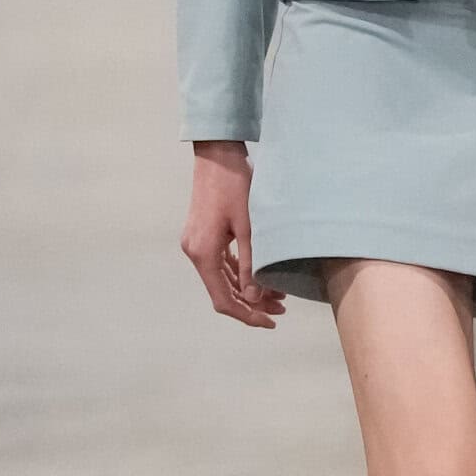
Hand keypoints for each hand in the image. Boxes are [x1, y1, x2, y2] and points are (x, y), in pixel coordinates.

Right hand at [181, 141, 286, 327]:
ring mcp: (196, 243)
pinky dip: (239, 273)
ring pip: (222, 278)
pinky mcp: (202, 234)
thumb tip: (253, 299)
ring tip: (276, 295)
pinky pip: (220, 263)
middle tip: (281, 308)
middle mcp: (194, 252)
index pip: (223, 299)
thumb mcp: (248, 227)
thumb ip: (250, 264)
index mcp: (203, 253)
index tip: (270, 322)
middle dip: (251, 303)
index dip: (246, 315)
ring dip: (246, 289)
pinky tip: (259, 276)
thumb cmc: (235, 185)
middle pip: (222, 291)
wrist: (218, 154)